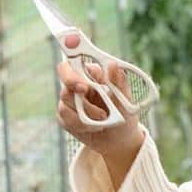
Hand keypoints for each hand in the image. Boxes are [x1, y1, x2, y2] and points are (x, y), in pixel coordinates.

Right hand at [55, 34, 143, 160]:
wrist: (118, 141)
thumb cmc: (125, 116)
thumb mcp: (127, 100)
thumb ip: (119, 83)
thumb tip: (113, 64)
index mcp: (94, 74)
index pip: (77, 57)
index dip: (71, 50)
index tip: (74, 50)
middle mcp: (79, 83)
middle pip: (65, 75)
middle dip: (73, 82)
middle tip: (85, 89)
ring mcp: (70, 100)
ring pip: (66, 99)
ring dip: (86, 112)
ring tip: (103, 120)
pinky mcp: (65, 116)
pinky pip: (65, 116)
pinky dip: (80, 124)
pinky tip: (93, 127)